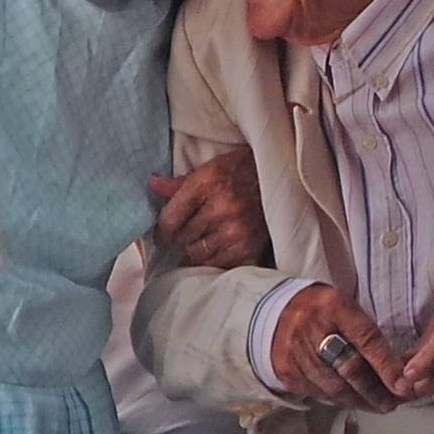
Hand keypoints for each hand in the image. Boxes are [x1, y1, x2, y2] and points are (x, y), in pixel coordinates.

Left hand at [151, 146, 267, 268]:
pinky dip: (211, 261)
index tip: (161, 236)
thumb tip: (152, 184)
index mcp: (206, 183)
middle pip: (182, 237)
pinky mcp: (248, 247)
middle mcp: (220, 207)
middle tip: (180, 238)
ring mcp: (235, 230)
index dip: (161, 231)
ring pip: (196, 254)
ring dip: (193, 251)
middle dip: (178, 240)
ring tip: (195, 246)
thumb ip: (179, 183)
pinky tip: (212, 253)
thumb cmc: (241, 171)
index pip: (170, 218)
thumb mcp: (210, 169)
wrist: (280, 178)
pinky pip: (217, 264)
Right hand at [270, 284, 403, 412]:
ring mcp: (295, 353)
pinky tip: (352, 399)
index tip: (403, 386)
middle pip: (350, 370)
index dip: (386, 366)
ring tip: (377, 405)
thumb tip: (396, 372)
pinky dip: (339, 400)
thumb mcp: (346, 307)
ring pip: (335, 388)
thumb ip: (367, 334)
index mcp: (333, 306)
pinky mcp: (287, 372)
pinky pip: (319, 393)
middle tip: (392, 403)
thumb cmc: (322, 310)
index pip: (366, 339)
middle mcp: (311, 328)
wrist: (276, 312)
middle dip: (375, 392)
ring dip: (360, 401)